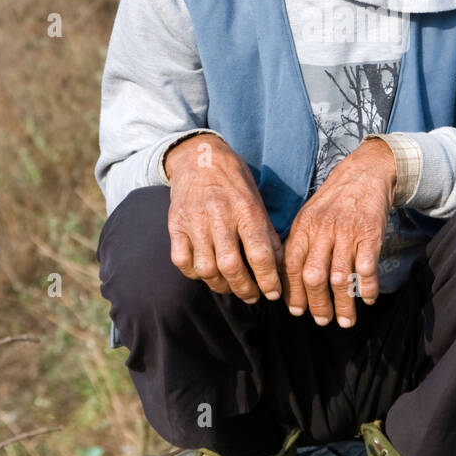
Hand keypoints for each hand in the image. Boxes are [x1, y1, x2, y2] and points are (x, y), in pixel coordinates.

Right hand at [164, 133, 283, 303]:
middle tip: (252, 296)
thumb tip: (279, 269)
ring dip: (221, 285)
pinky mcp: (175, 225)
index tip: (274, 294)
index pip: (260, 254)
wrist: (199, 158)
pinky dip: (195, 274)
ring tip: (231, 287)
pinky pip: (182, 261)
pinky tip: (207, 273)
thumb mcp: (257, 202)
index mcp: (246, 209)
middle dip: (245, 289)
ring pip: (206, 268)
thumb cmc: (235, 183)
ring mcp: (194, 221)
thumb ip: (267, 235)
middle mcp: (219, 216)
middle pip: (231, 266)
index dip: (269, 280)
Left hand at [282, 139, 396, 327]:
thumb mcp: (310, 215)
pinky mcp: (371, 233)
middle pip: (314, 276)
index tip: (297, 311)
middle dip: (317, 305)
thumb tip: (288, 279)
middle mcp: (323, 230)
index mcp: (304, 226)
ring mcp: (348, 232)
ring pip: (340, 277)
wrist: (366, 172)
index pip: (291, 265)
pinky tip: (368, 300)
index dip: (293, 292)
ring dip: (343, 305)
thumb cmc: (335, 200)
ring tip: (345, 321)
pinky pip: (367, 268)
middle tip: (322, 321)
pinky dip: (367, 289)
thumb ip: (300, 243)